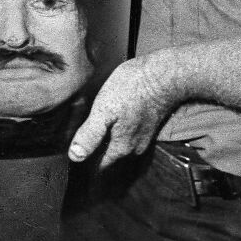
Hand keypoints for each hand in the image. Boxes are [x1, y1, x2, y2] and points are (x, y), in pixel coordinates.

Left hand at [68, 51, 178, 169]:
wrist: (165, 74)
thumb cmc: (134, 88)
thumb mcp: (105, 109)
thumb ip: (90, 134)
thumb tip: (75, 156)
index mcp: (122, 147)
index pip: (101, 166)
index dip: (87, 162)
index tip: (76, 160)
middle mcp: (135, 147)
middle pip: (112, 156)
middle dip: (99, 151)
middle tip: (83, 143)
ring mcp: (144, 135)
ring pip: (122, 144)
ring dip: (111, 140)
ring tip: (97, 132)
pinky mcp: (150, 123)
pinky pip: (130, 133)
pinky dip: (121, 130)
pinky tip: (116, 119)